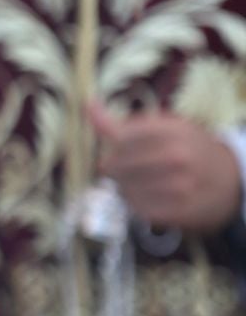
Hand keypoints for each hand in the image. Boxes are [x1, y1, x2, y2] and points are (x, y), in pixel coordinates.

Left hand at [93, 102, 242, 233]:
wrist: (228, 180)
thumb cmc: (186, 148)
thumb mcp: (162, 128)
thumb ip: (122, 123)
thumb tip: (88, 104)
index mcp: (172, 131)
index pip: (120, 138)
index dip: (111, 146)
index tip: (115, 148)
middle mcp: (178, 157)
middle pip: (117, 165)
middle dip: (112, 167)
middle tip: (117, 167)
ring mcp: (181, 186)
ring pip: (125, 188)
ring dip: (121, 185)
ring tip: (132, 181)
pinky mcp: (181, 211)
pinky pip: (139, 208)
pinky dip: (133, 202)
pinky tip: (142, 195)